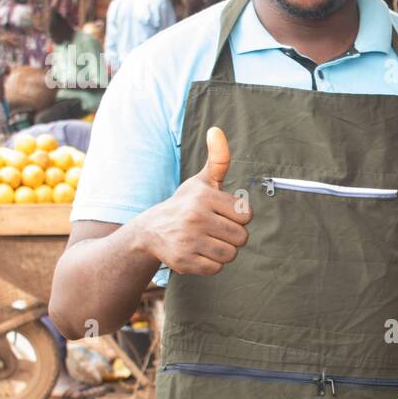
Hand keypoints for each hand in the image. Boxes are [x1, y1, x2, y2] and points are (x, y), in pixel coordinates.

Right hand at [137, 126, 251, 275]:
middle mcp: (194, 217)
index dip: (238, 217)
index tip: (222, 214)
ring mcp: (188, 241)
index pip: (246, 215)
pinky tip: (197, 252)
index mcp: (204, 197)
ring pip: (230, 255)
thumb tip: (216, 129)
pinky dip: (210, 264)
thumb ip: (218, 158)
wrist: (150, 231)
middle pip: (241, 237)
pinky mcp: (183, 261)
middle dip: (232, 236)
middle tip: (214, 230)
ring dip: (223, 251)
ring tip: (206, 241)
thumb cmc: (185, 204)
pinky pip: (216, 269)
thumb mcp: (201, 181)